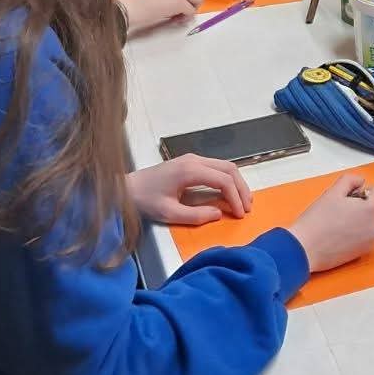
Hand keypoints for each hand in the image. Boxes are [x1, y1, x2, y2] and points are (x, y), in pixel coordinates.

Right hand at [119, 0, 205, 33]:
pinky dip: (186, 18)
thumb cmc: (138, 1)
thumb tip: (182, 4)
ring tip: (180, 16)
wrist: (130, 7)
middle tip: (185, 11)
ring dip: (192, 9)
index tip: (179, 4)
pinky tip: (175, 20)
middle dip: (195, 1)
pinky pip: (192, 11)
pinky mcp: (180, 2)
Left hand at [127, 154, 251, 225]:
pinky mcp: (190, 162)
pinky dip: (227, 179)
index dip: (235, 197)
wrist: (125, 188)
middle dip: (241, 188)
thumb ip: (195, 216)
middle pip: (229, 169)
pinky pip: (216, 167)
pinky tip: (229, 193)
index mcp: (190, 170)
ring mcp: (192, 159)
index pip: (223, 180)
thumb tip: (219, 214)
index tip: (240, 214)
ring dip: (237, 183)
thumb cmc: (144, 201)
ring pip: (225, 166)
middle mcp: (194, 160)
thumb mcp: (168, 213)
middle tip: (247, 208)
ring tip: (243, 201)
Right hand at [288, 173, 373, 272]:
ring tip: (338, 222)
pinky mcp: (363, 252)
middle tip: (340, 210)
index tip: (346, 198)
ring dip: (359, 218)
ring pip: (369, 221)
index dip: (360, 190)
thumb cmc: (317, 222)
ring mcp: (372, 241)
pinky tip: (338, 233)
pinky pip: (365, 235)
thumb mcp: (334, 191)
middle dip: (361, 205)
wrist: (305, 249)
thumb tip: (360, 181)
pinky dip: (356, 231)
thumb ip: (351, 180)